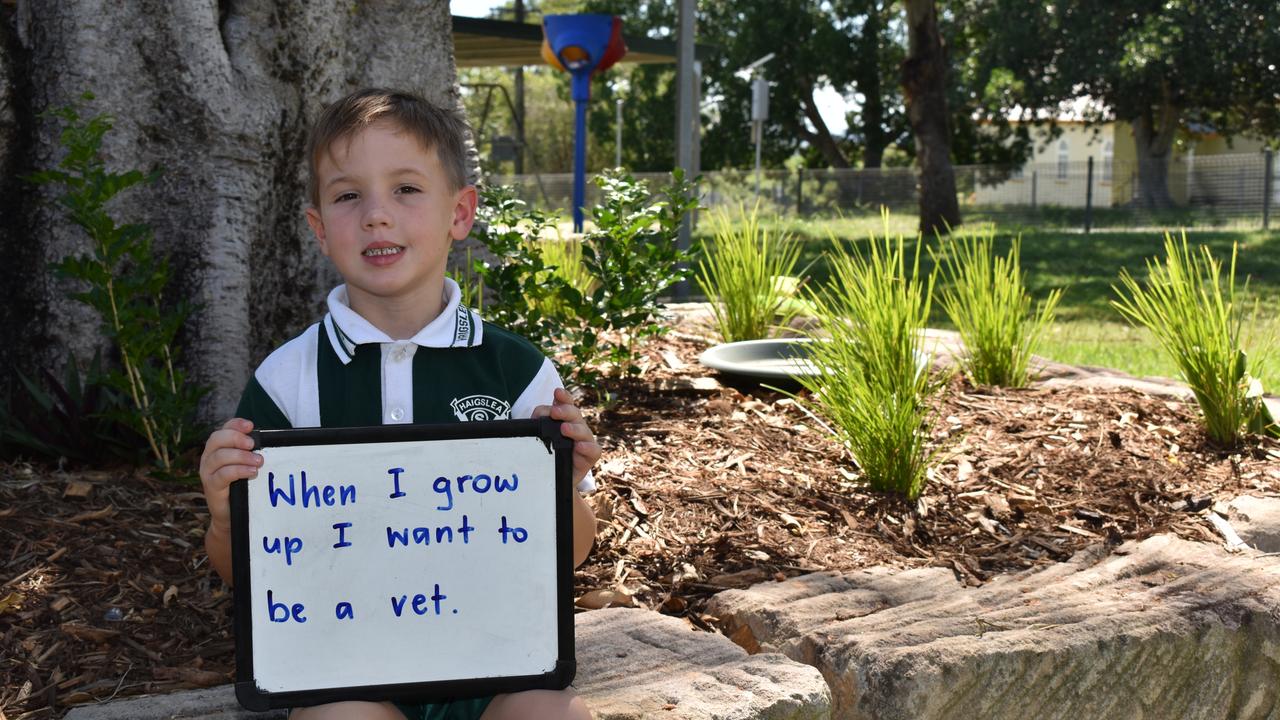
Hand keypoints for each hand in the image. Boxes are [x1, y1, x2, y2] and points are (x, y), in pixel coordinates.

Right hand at [198, 418, 262, 532]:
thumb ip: (251, 452)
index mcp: (218, 448)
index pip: (223, 429)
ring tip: (259, 461)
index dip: (235, 424)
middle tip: (253, 444)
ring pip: (220, 456)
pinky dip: (239, 471)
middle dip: (236, 438)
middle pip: (217, 439)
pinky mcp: (211, 486)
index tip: (250, 425)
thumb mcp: (246, 465)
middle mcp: (209, 457)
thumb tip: (269, 441)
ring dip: (241, 456)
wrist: (231, 514)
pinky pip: (223, 474)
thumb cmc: (241, 485)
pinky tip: (252, 472)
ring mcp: (208, 472)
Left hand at [532, 387, 601, 486]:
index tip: (557, 392)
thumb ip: (538, 423)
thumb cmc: (545, 456)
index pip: (566, 404)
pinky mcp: (589, 458)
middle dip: (565, 411)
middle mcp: (576, 427)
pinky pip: (594, 450)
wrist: (551, 481)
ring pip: (584, 431)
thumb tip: (538, 415)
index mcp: (564, 420)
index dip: (564, 397)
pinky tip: (579, 446)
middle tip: (554, 412)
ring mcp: (584, 442)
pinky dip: (587, 447)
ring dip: (574, 428)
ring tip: (564, 429)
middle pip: (575, 415)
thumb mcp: (538, 438)